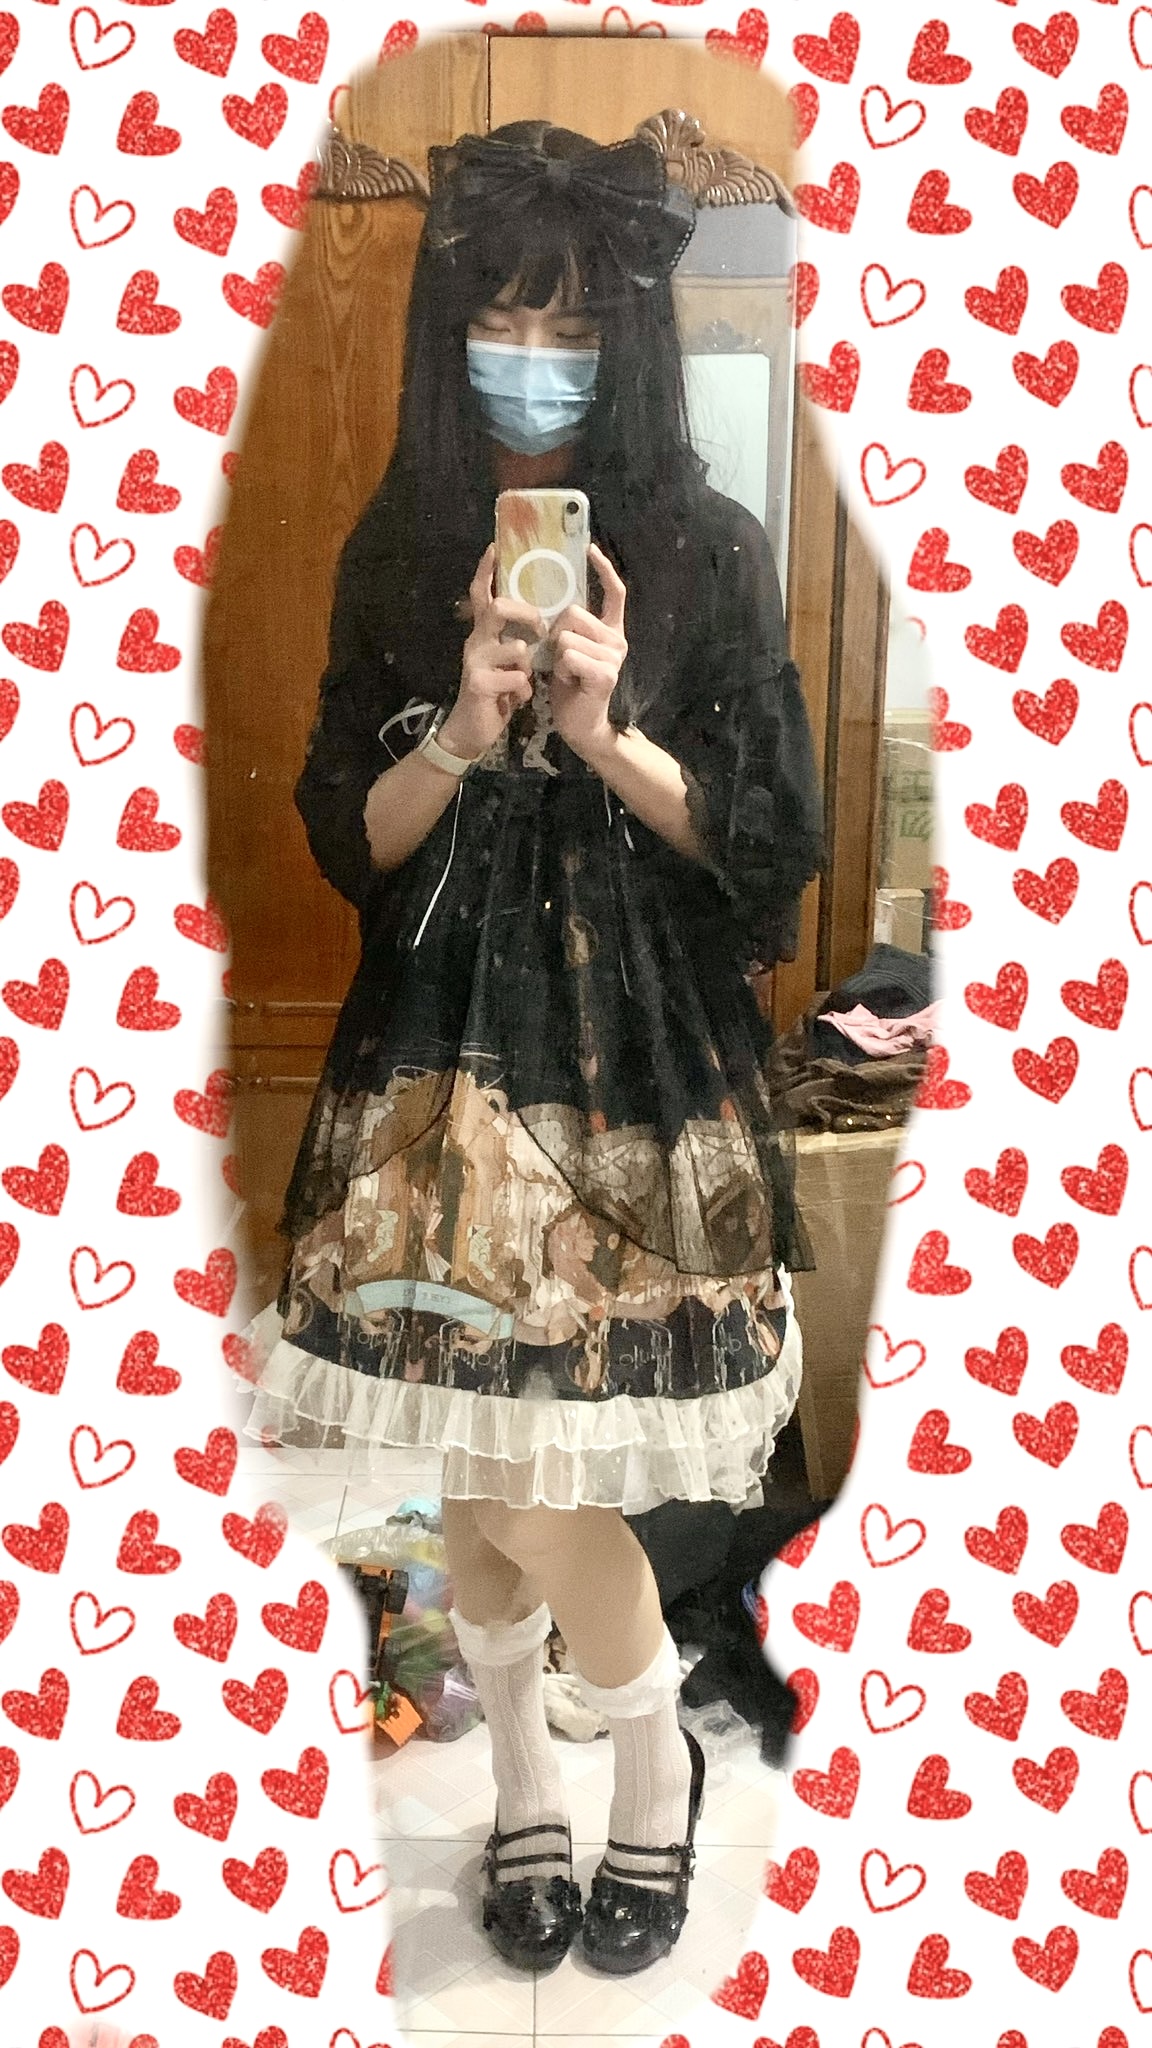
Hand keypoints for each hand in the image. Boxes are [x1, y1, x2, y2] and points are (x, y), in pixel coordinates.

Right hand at [438, 544, 543, 761]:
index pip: (482, 594)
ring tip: (525, 681)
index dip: (487, 571)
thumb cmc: (495, 694)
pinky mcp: (478, 684)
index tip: (495, 547)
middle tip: (542, 627)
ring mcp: (474, 662)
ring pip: (514, 648)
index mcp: (483, 634)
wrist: (471, 731)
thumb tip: (542, 625)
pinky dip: (525, 691)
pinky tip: (518, 701)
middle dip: (526, 614)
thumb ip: (516, 642)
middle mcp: (475, 642)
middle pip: (497, 609)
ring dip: (528, 665)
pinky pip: (516, 678)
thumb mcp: (506, 663)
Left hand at [547, 543, 627, 765]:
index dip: (603, 569)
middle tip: (562, 659)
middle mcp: (617, 640)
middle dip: (557, 634)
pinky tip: (569, 682)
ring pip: (567, 636)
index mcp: (611, 630)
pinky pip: (570, 655)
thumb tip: (554, 600)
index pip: (614, 592)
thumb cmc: (571, 687)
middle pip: (574, 613)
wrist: (581, 725)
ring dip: (557, 657)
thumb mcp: (567, 649)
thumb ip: (568, 626)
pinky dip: (561, 670)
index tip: (590, 548)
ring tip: (566, 674)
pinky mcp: (606, 674)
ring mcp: (614, 657)